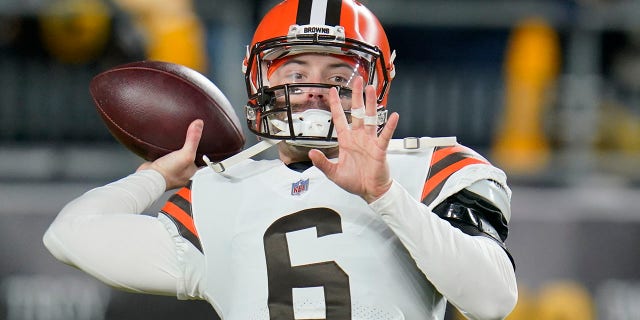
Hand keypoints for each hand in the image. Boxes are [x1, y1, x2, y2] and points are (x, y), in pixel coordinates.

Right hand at [137, 119, 202, 189]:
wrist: (149, 177)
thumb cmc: (168, 173)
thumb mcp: (185, 154)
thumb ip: (193, 140)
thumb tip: (199, 124)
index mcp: (193, 171)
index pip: (203, 160)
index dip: (205, 151)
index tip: (206, 141)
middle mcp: (183, 171)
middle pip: (190, 156)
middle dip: (190, 148)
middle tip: (191, 138)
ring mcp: (172, 169)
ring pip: (178, 156)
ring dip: (178, 149)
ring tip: (180, 139)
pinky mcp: (161, 165)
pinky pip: (166, 155)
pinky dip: (167, 150)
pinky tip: (165, 144)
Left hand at [308, 77, 398, 202]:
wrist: (370, 191)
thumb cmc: (354, 181)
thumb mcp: (333, 173)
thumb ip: (322, 162)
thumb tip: (311, 153)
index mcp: (346, 141)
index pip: (340, 118)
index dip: (336, 105)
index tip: (333, 91)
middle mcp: (358, 137)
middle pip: (357, 112)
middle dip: (356, 96)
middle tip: (357, 81)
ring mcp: (370, 141)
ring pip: (370, 118)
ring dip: (371, 104)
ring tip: (371, 89)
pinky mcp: (380, 149)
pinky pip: (384, 135)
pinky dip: (388, 126)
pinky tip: (393, 116)